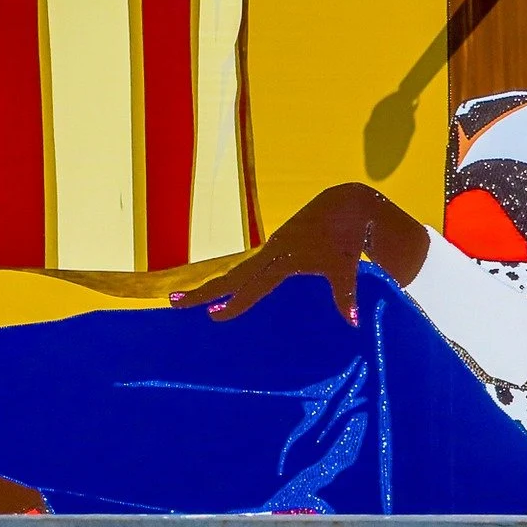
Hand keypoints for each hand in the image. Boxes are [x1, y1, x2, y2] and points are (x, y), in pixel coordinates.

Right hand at [170, 183, 429, 322]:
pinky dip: (230, 281)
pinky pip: (247, 268)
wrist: (348, 203)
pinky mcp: (276, 248)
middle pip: (230, 276)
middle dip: (202, 291)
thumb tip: (353, 322)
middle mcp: (271, 252)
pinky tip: (220, 293)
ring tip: (182, 298)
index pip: (252, 285)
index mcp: (284, 257)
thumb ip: (346, 294)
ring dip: (211, 287)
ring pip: (235, 271)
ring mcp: (271, 249)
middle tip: (172, 302)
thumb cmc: (348, 237)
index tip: (213, 316)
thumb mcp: (346, 265)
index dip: (234, 303)